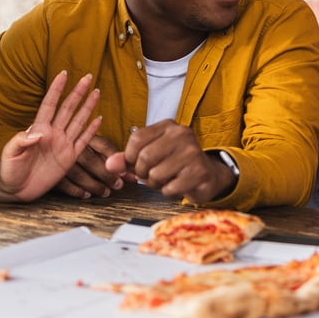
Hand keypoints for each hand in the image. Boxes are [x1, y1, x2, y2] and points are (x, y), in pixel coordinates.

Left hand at [0, 72, 101, 200]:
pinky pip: (83, 141)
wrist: (15, 188)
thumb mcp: (10, 154)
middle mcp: (53, 133)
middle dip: (78, 92)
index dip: (56, 89)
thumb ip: (21, 141)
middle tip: (88, 77)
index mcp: (39, 129)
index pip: (50, 104)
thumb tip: (38, 133)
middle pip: (68, 108)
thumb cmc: (9, 169)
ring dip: (88, 107)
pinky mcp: (69, 158)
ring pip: (79, 121)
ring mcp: (63, 144)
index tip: (64, 74)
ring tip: (96, 93)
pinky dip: (92, 130)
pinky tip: (99, 119)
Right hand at [56, 136, 125, 198]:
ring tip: (106, 192)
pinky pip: (64, 183)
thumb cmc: (79, 147)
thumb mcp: (94, 146)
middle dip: (106, 174)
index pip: (104, 146)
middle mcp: (73, 146)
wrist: (50, 142)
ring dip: (94, 185)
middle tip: (118, 185)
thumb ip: (112, 158)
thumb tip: (132, 175)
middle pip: (92, 160)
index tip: (126, 172)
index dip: (116, 160)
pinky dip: (77, 190)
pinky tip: (86, 194)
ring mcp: (61, 159)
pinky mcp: (53, 171)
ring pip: (78, 174)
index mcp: (86, 136)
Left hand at [103, 120, 234, 202]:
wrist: (207, 175)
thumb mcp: (150, 156)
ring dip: (156, 184)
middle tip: (153, 174)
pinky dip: (169, 191)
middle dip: (143, 173)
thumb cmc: (174, 163)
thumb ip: (127, 159)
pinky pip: (169, 188)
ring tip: (167, 179)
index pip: (136, 139)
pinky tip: (178, 185)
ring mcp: (193, 152)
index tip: (138, 163)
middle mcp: (182, 134)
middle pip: (144, 157)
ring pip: (156, 175)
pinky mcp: (199, 172)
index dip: (130, 157)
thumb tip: (110, 164)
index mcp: (168, 126)